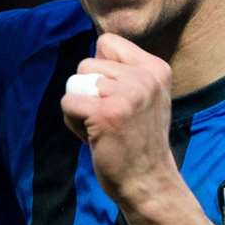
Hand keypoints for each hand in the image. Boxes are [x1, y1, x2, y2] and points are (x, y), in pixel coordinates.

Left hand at [60, 33, 179, 206]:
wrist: (148, 182)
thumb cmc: (138, 141)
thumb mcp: (145, 97)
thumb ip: (124, 73)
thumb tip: (93, 52)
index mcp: (156, 69)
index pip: (107, 43)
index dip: (100, 69)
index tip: (115, 97)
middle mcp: (145, 77)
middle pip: (86, 64)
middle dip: (88, 91)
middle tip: (109, 118)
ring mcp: (127, 94)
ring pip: (75, 83)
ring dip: (80, 107)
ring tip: (102, 127)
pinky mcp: (106, 113)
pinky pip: (68, 103)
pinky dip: (73, 121)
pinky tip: (94, 137)